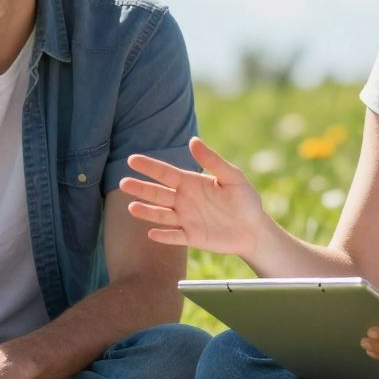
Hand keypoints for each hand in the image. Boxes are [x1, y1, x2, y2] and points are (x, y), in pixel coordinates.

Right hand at [121, 137, 267, 258]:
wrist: (255, 229)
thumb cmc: (245, 200)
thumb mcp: (232, 177)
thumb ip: (213, 161)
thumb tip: (193, 141)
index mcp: (192, 183)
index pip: (166, 173)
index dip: (149, 167)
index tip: (132, 159)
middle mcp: (185, 201)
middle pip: (158, 194)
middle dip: (141, 188)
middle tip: (123, 183)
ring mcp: (186, 220)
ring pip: (161, 215)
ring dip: (147, 212)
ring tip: (131, 207)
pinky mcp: (192, 238)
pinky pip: (174, 237)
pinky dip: (163, 236)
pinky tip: (151, 233)